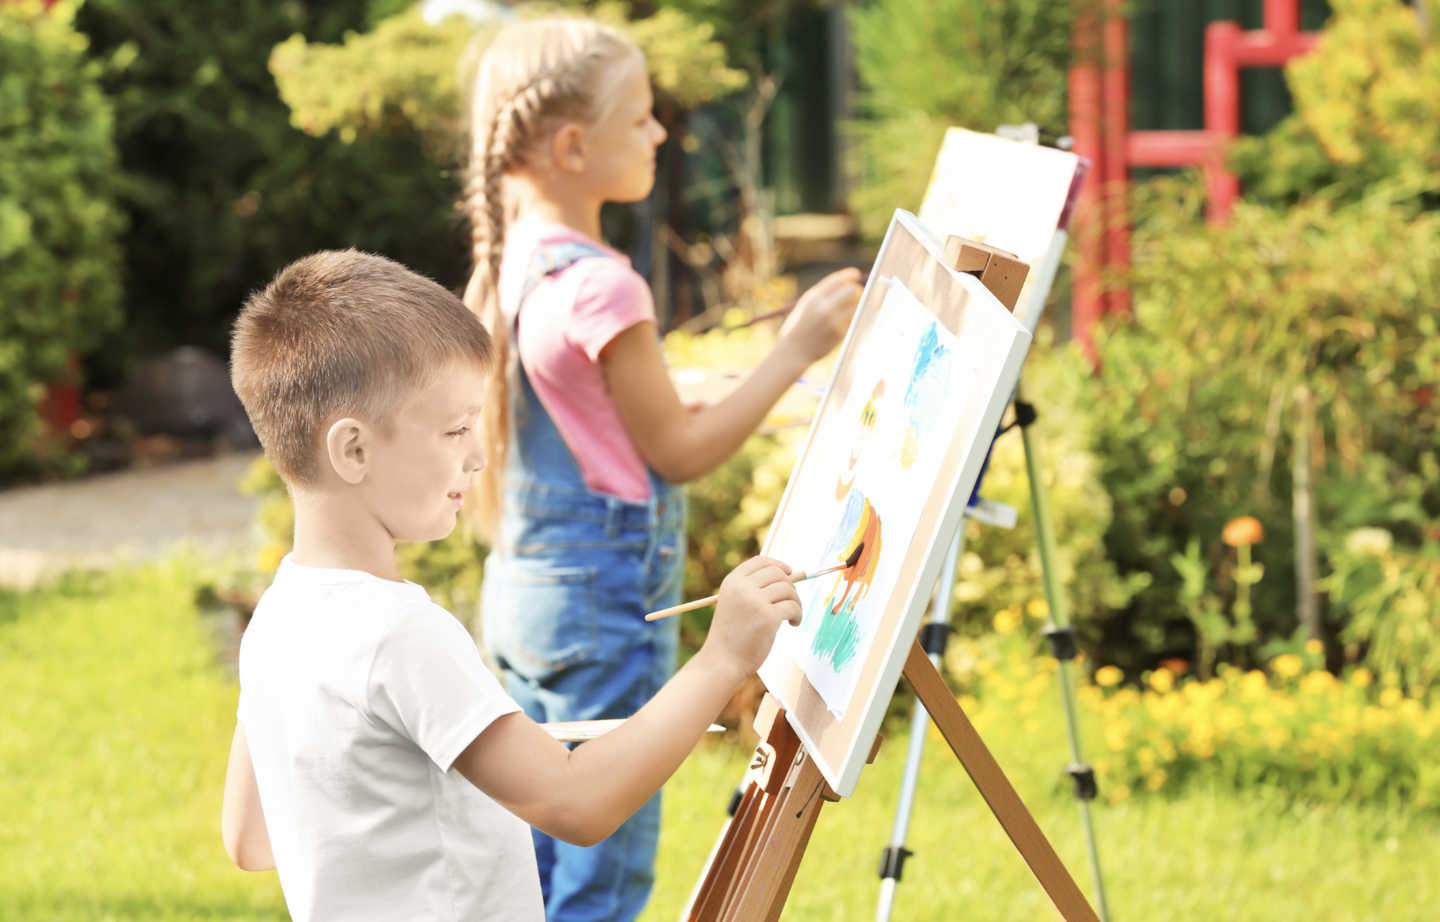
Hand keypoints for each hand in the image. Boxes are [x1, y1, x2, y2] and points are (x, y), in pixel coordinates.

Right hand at [702, 556, 802, 680]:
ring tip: (792, 616)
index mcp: (732, 582)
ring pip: (788, 589)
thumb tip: (795, 573)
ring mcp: (755, 601)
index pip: (760, 561)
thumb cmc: (732, 635)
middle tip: (791, 602)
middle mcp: (742, 587)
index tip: (790, 573)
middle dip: (790, 586)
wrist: (722, 661)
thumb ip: (756, 589)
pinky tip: (792, 623)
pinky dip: (798, 615)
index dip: (778, 564)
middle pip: (777, 573)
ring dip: (796, 602)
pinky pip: (792, 607)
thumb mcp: (736, 604)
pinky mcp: (767, 617)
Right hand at [778, 267, 863, 366]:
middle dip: (855, 289)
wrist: (793, 351)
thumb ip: (821, 293)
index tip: (855, 274)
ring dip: (856, 304)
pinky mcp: (839, 334)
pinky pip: (853, 319)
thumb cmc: (799, 325)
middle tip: (856, 292)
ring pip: (856, 305)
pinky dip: (851, 317)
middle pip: (852, 290)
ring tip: (848, 308)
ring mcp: (833, 322)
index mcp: (813, 298)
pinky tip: (844, 321)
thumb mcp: (804, 305)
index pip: (837, 280)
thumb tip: (845, 281)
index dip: (848, 275)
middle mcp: (824, 308)